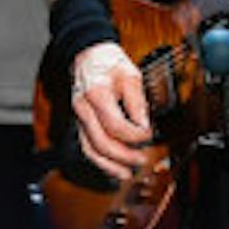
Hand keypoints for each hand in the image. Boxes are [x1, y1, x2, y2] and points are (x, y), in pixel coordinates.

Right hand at [70, 40, 149, 181]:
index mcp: (96, 94)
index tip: (149, 134)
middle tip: (141, 160)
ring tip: (126, 174)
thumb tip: (145, 126)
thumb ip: (138, 103)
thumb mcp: (131, 76)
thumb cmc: (110, 63)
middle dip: (123, 156)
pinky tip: (113, 167)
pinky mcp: (80, 122)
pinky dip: (100, 160)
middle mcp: (83, 109)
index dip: (134, 134)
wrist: (89, 54)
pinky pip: (87, 146)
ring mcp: (79, 117)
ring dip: (109, 165)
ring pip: (89, 149)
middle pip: (101, 142)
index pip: (115, 125)